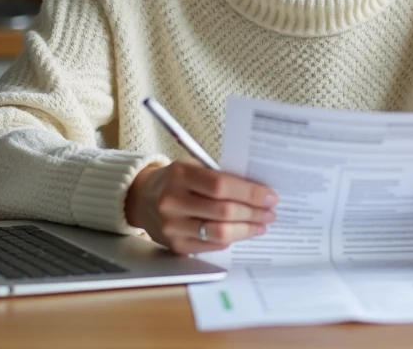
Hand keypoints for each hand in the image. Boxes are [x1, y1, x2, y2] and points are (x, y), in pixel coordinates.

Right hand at [125, 160, 277, 253]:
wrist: (141, 198)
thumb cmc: (176, 179)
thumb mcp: (194, 166)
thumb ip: (221, 177)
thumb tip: (259, 191)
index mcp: (180, 175)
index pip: (221, 186)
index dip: (250, 193)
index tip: (271, 196)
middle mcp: (173, 201)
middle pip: (223, 212)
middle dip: (253, 213)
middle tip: (270, 212)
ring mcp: (172, 227)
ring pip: (219, 234)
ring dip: (246, 230)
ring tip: (261, 225)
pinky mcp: (175, 245)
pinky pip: (211, 246)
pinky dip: (230, 239)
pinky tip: (241, 232)